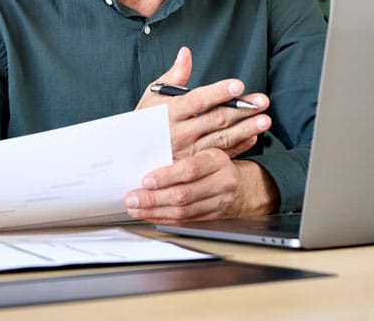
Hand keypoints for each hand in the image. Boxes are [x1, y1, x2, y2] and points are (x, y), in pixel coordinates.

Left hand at [124, 153, 278, 222]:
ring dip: (155, 211)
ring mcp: (220, 202)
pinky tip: (151, 215)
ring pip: (184, 211)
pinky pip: (186, 221)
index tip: (146, 179)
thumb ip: (181, 155)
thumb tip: (146, 160)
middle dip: (153, 198)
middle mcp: (222, 181)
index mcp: (216, 160)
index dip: (166, 176)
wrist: (241, 186)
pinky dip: (165, 219)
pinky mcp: (214, 218)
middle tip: (132, 198)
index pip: (190, 169)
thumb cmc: (214, 165)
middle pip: (184, 194)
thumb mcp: (204, 152)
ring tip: (136, 208)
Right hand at [135, 46, 270, 159]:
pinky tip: (253, 137)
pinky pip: (220, 156)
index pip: (197, 100)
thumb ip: (174, 75)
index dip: (218, 92)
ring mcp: (188, 152)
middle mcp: (179, 133)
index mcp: (169, 112)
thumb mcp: (152, 96)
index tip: (238, 85)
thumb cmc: (144, 121)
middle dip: (241, 109)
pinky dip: (239, 147)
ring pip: (222, 139)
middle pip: (215, 119)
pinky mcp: (194, 165)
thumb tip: (186, 52)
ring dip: (246, 129)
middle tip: (263, 101)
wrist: (131, 157)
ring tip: (265, 120)